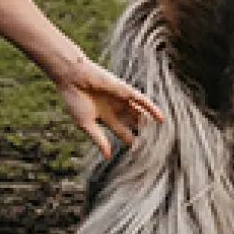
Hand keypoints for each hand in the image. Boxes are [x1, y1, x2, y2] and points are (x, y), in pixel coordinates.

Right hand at [49, 54, 163, 159]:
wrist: (72, 77)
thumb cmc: (74, 99)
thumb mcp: (85, 123)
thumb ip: (98, 138)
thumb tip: (107, 156)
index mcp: (104, 116)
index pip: (121, 131)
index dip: (129, 140)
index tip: (139, 152)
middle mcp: (115, 108)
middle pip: (132, 123)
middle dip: (141, 132)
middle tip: (153, 146)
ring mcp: (121, 99)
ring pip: (139, 113)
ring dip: (148, 123)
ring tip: (160, 136)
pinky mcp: (125, 91)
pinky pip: (142, 101)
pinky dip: (152, 109)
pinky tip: (161, 119)